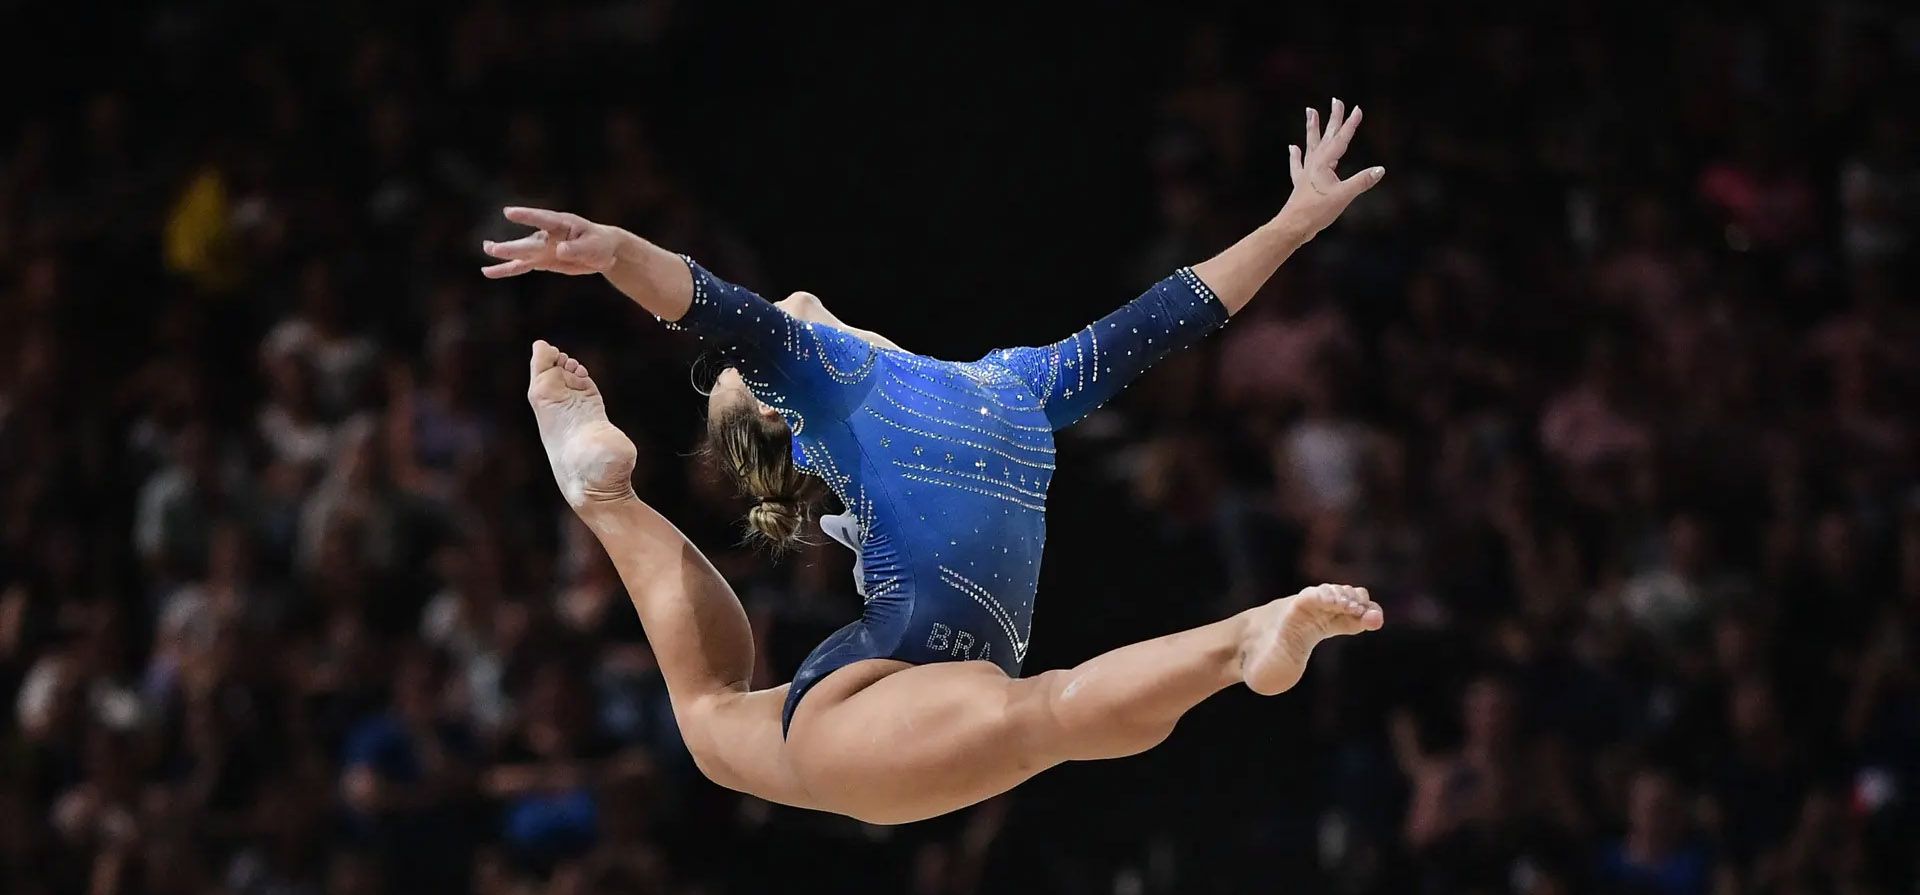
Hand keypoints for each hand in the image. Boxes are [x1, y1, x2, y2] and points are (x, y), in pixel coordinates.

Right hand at [481, 207, 621, 277]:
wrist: (602, 251)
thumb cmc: (599, 244)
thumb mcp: (593, 246)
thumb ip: (577, 248)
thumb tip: (559, 250)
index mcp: (562, 224)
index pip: (543, 219)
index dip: (527, 216)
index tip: (508, 212)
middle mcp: (548, 235)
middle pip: (528, 242)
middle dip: (512, 247)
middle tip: (492, 247)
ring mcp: (542, 248)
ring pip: (520, 253)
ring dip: (504, 253)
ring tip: (486, 249)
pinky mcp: (541, 261)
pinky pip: (521, 266)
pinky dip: (505, 269)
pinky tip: (488, 271)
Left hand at [1278, 98, 1384, 237]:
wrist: (1293, 226)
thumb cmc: (1317, 212)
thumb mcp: (1343, 196)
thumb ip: (1362, 181)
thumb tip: (1380, 170)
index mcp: (1324, 163)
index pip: (1341, 139)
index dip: (1350, 124)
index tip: (1358, 108)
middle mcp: (1314, 163)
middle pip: (1326, 136)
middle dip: (1333, 118)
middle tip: (1336, 100)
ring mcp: (1306, 172)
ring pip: (1311, 144)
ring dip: (1312, 128)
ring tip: (1310, 111)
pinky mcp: (1301, 183)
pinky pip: (1298, 164)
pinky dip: (1296, 155)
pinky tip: (1293, 147)